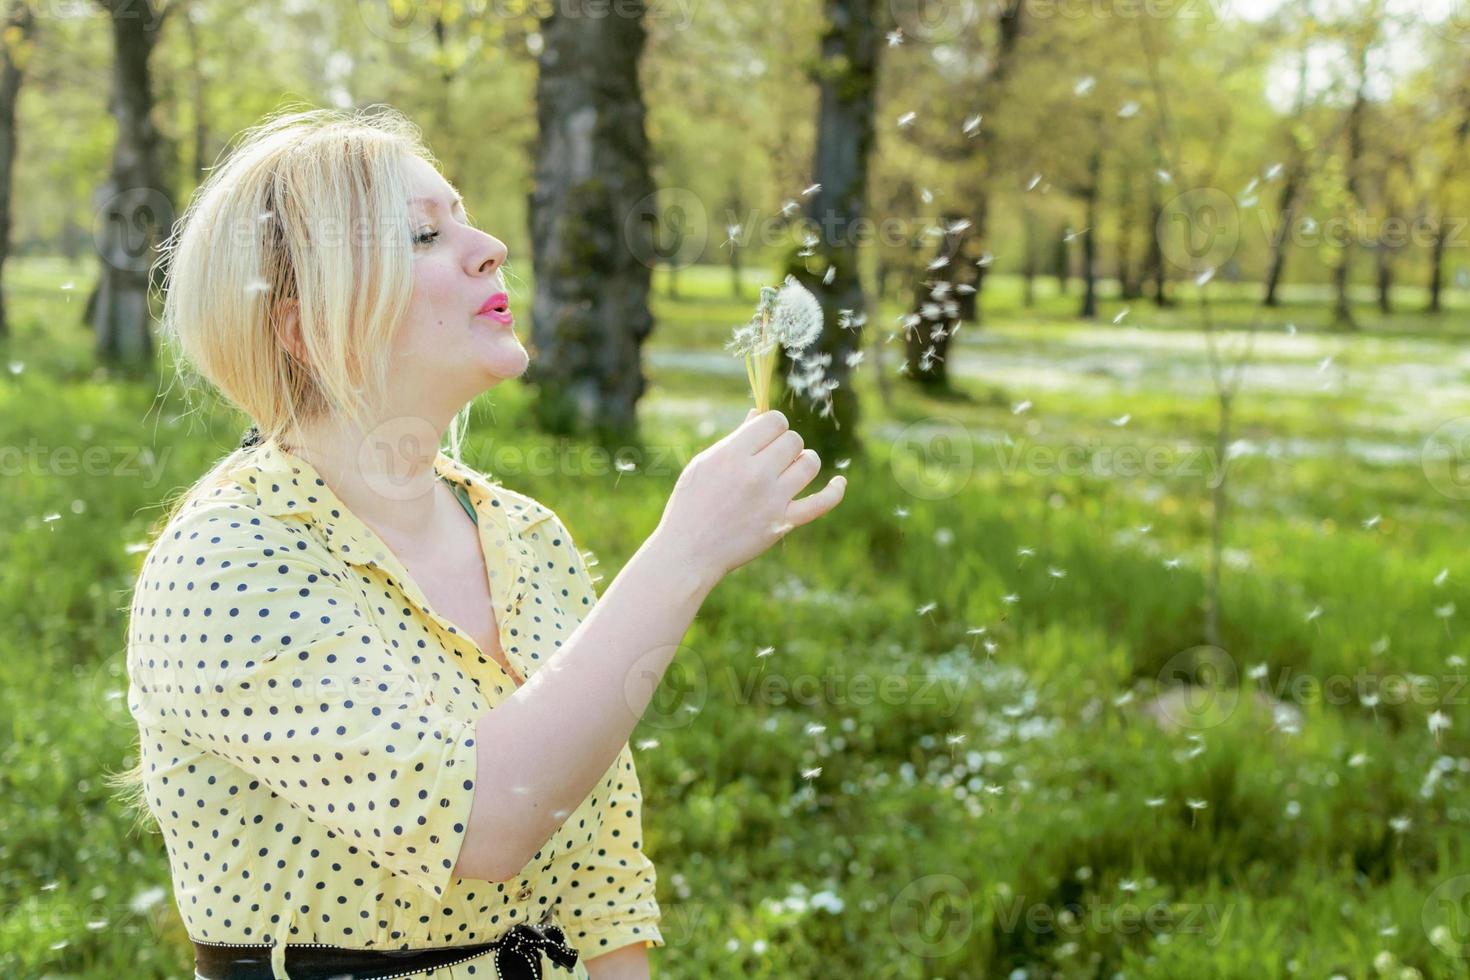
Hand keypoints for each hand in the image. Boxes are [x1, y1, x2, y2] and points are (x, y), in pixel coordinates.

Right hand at [653, 408, 846, 583]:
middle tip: (771, 459)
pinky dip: (835, 491)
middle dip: (785, 445)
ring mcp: (772, 499)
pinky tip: (839, 483)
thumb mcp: (704, 464)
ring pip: (809, 463)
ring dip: (804, 462)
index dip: (773, 425)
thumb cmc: (691, 504)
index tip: (766, 437)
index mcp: (733, 454)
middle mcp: (756, 473)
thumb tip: (758, 414)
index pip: (774, 421)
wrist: (688, 551)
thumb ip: (735, 439)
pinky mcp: (783, 522)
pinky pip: (821, 503)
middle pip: (793, 440)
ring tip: (792, 470)